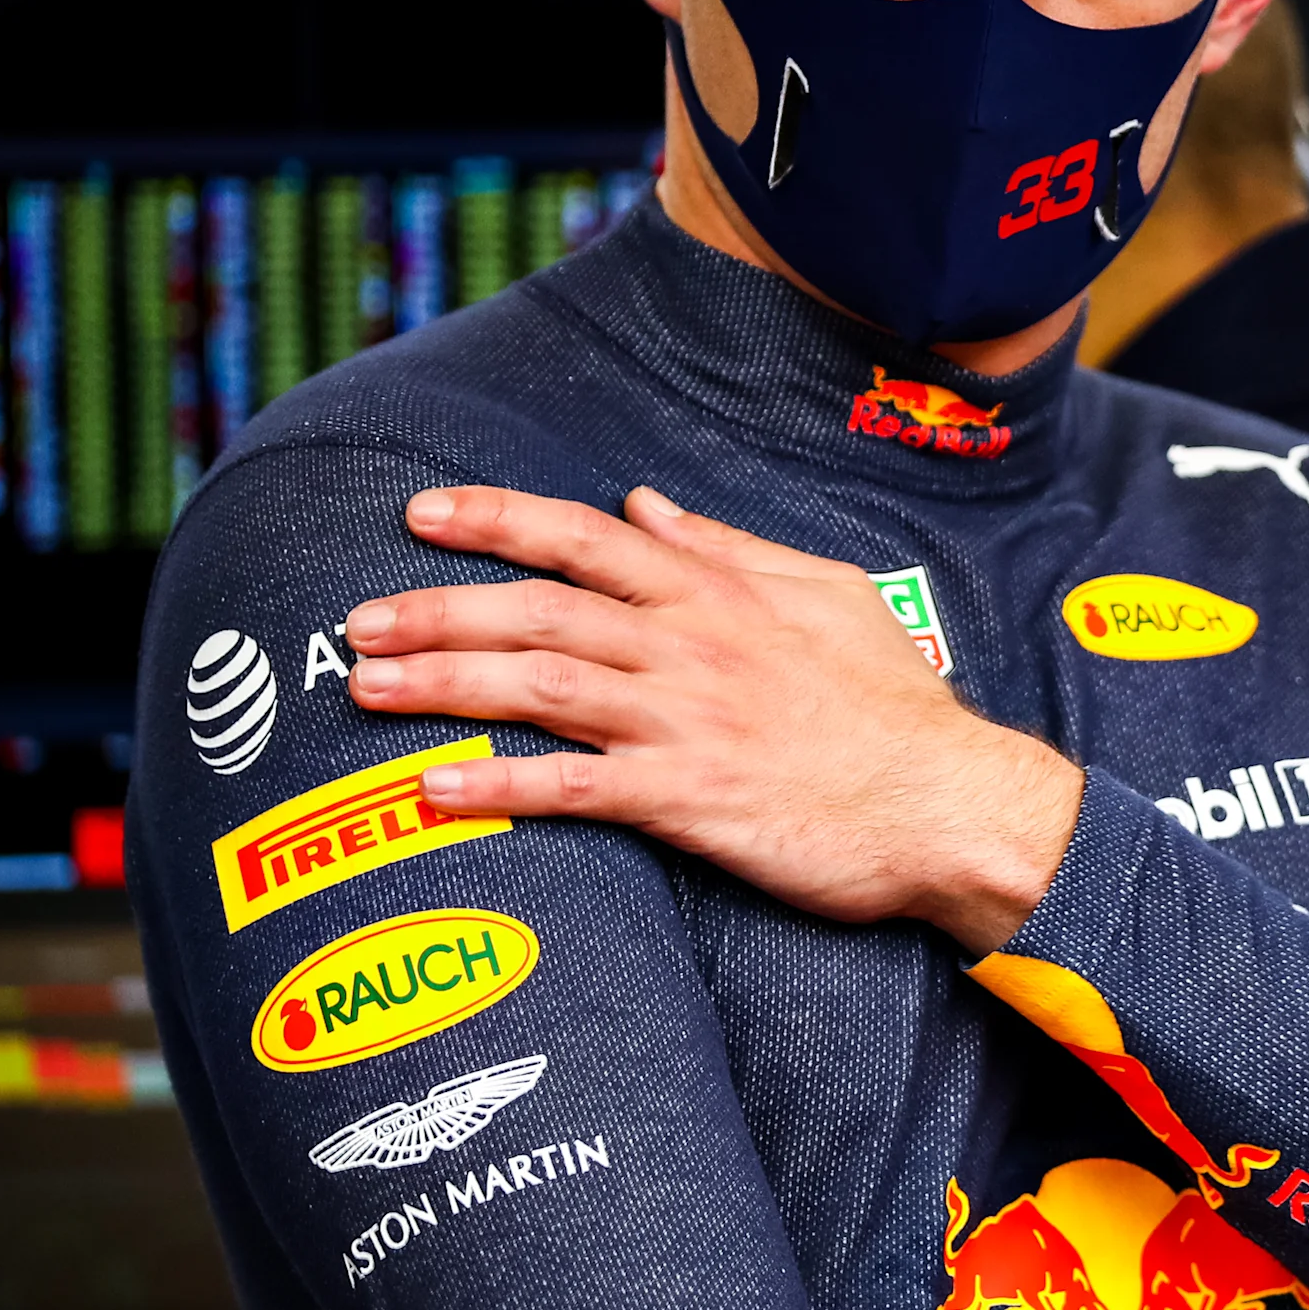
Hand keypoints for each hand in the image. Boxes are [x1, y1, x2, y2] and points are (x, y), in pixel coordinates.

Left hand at [343, 485, 1079, 953]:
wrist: (952, 803)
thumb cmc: (897, 708)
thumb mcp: (829, 596)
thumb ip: (731, 550)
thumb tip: (648, 506)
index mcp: (721, 596)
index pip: (587, 540)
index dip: (499, 520)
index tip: (424, 513)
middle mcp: (694, 648)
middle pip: (541, 611)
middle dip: (438, 607)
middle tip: (356, 617)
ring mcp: (690, 723)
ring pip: (543, 687)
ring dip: (445, 683)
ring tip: (365, 686)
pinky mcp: (694, 801)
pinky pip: (578, 790)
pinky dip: (500, 787)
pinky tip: (433, 793)